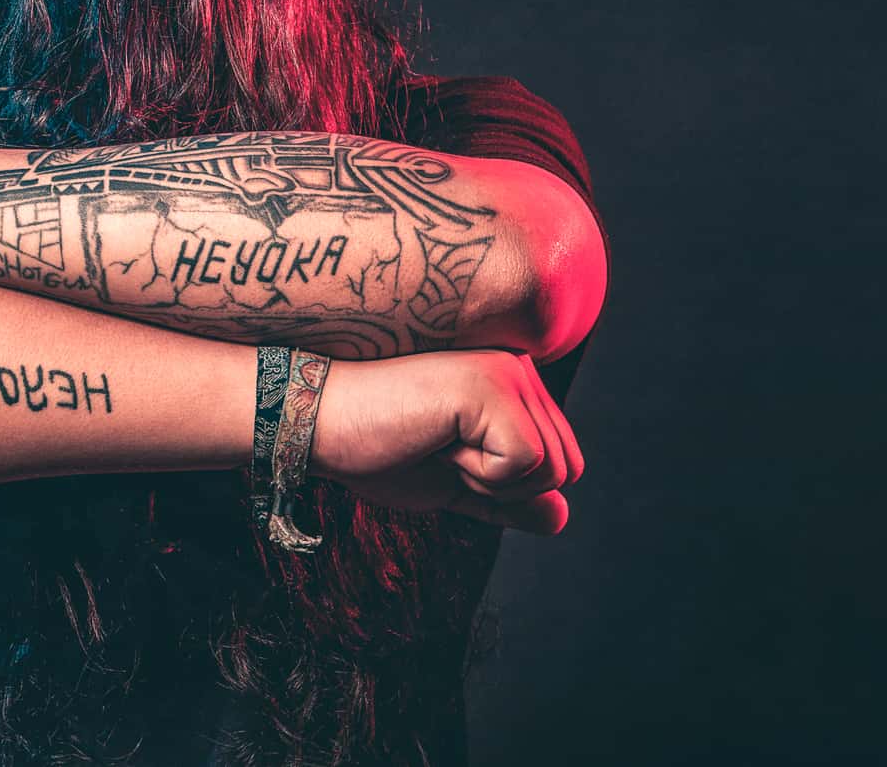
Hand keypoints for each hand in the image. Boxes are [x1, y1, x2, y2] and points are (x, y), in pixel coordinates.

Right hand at [309, 349, 583, 533]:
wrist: (319, 424)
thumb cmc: (376, 449)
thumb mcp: (452, 483)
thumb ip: (506, 500)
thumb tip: (562, 517)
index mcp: (514, 386)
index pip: (561, 464)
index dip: (504, 486)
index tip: (446, 455)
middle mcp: (519, 368)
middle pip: (567, 468)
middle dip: (504, 486)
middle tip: (441, 451)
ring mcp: (507, 373)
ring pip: (553, 469)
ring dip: (488, 478)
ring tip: (436, 442)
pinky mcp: (491, 387)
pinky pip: (526, 463)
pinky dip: (479, 473)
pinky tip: (435, 440)